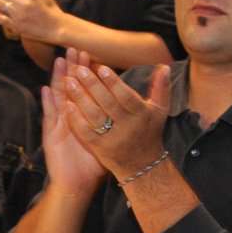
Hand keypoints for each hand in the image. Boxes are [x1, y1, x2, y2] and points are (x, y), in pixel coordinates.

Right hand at [39, 50, 106, 193]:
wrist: (80, 182)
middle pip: (70, 86)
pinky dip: (48, 103)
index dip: (87, 71)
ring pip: (59, 96)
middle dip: (73, 68)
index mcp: (85, 114)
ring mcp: (59, 123)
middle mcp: (71, 114)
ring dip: (58, 78)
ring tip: (59, 61)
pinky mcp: (52, 134)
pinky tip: (46, 90)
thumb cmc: (94, 160)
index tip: (92, 55)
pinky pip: (50, 116)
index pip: (86, 88)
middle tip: (75, 49)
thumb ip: (116, 118)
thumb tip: (132, 103)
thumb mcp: (109, 136)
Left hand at [57, 59, 170, 178]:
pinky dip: (76, 119)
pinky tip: (67, 105)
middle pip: (108, 104)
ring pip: (95, 116)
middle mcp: (128, 127)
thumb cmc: (150, 131)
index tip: (100, 67)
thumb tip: (164, 67)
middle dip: (92, 85)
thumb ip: (162, 88)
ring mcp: (113, 139)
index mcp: (142, 115)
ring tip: (68, 81)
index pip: (126, 96)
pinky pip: (86, 133)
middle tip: (79, 69)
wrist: (143, 165)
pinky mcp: (100, 149)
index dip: (113, 82)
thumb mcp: (160, 110)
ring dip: (80, 98)